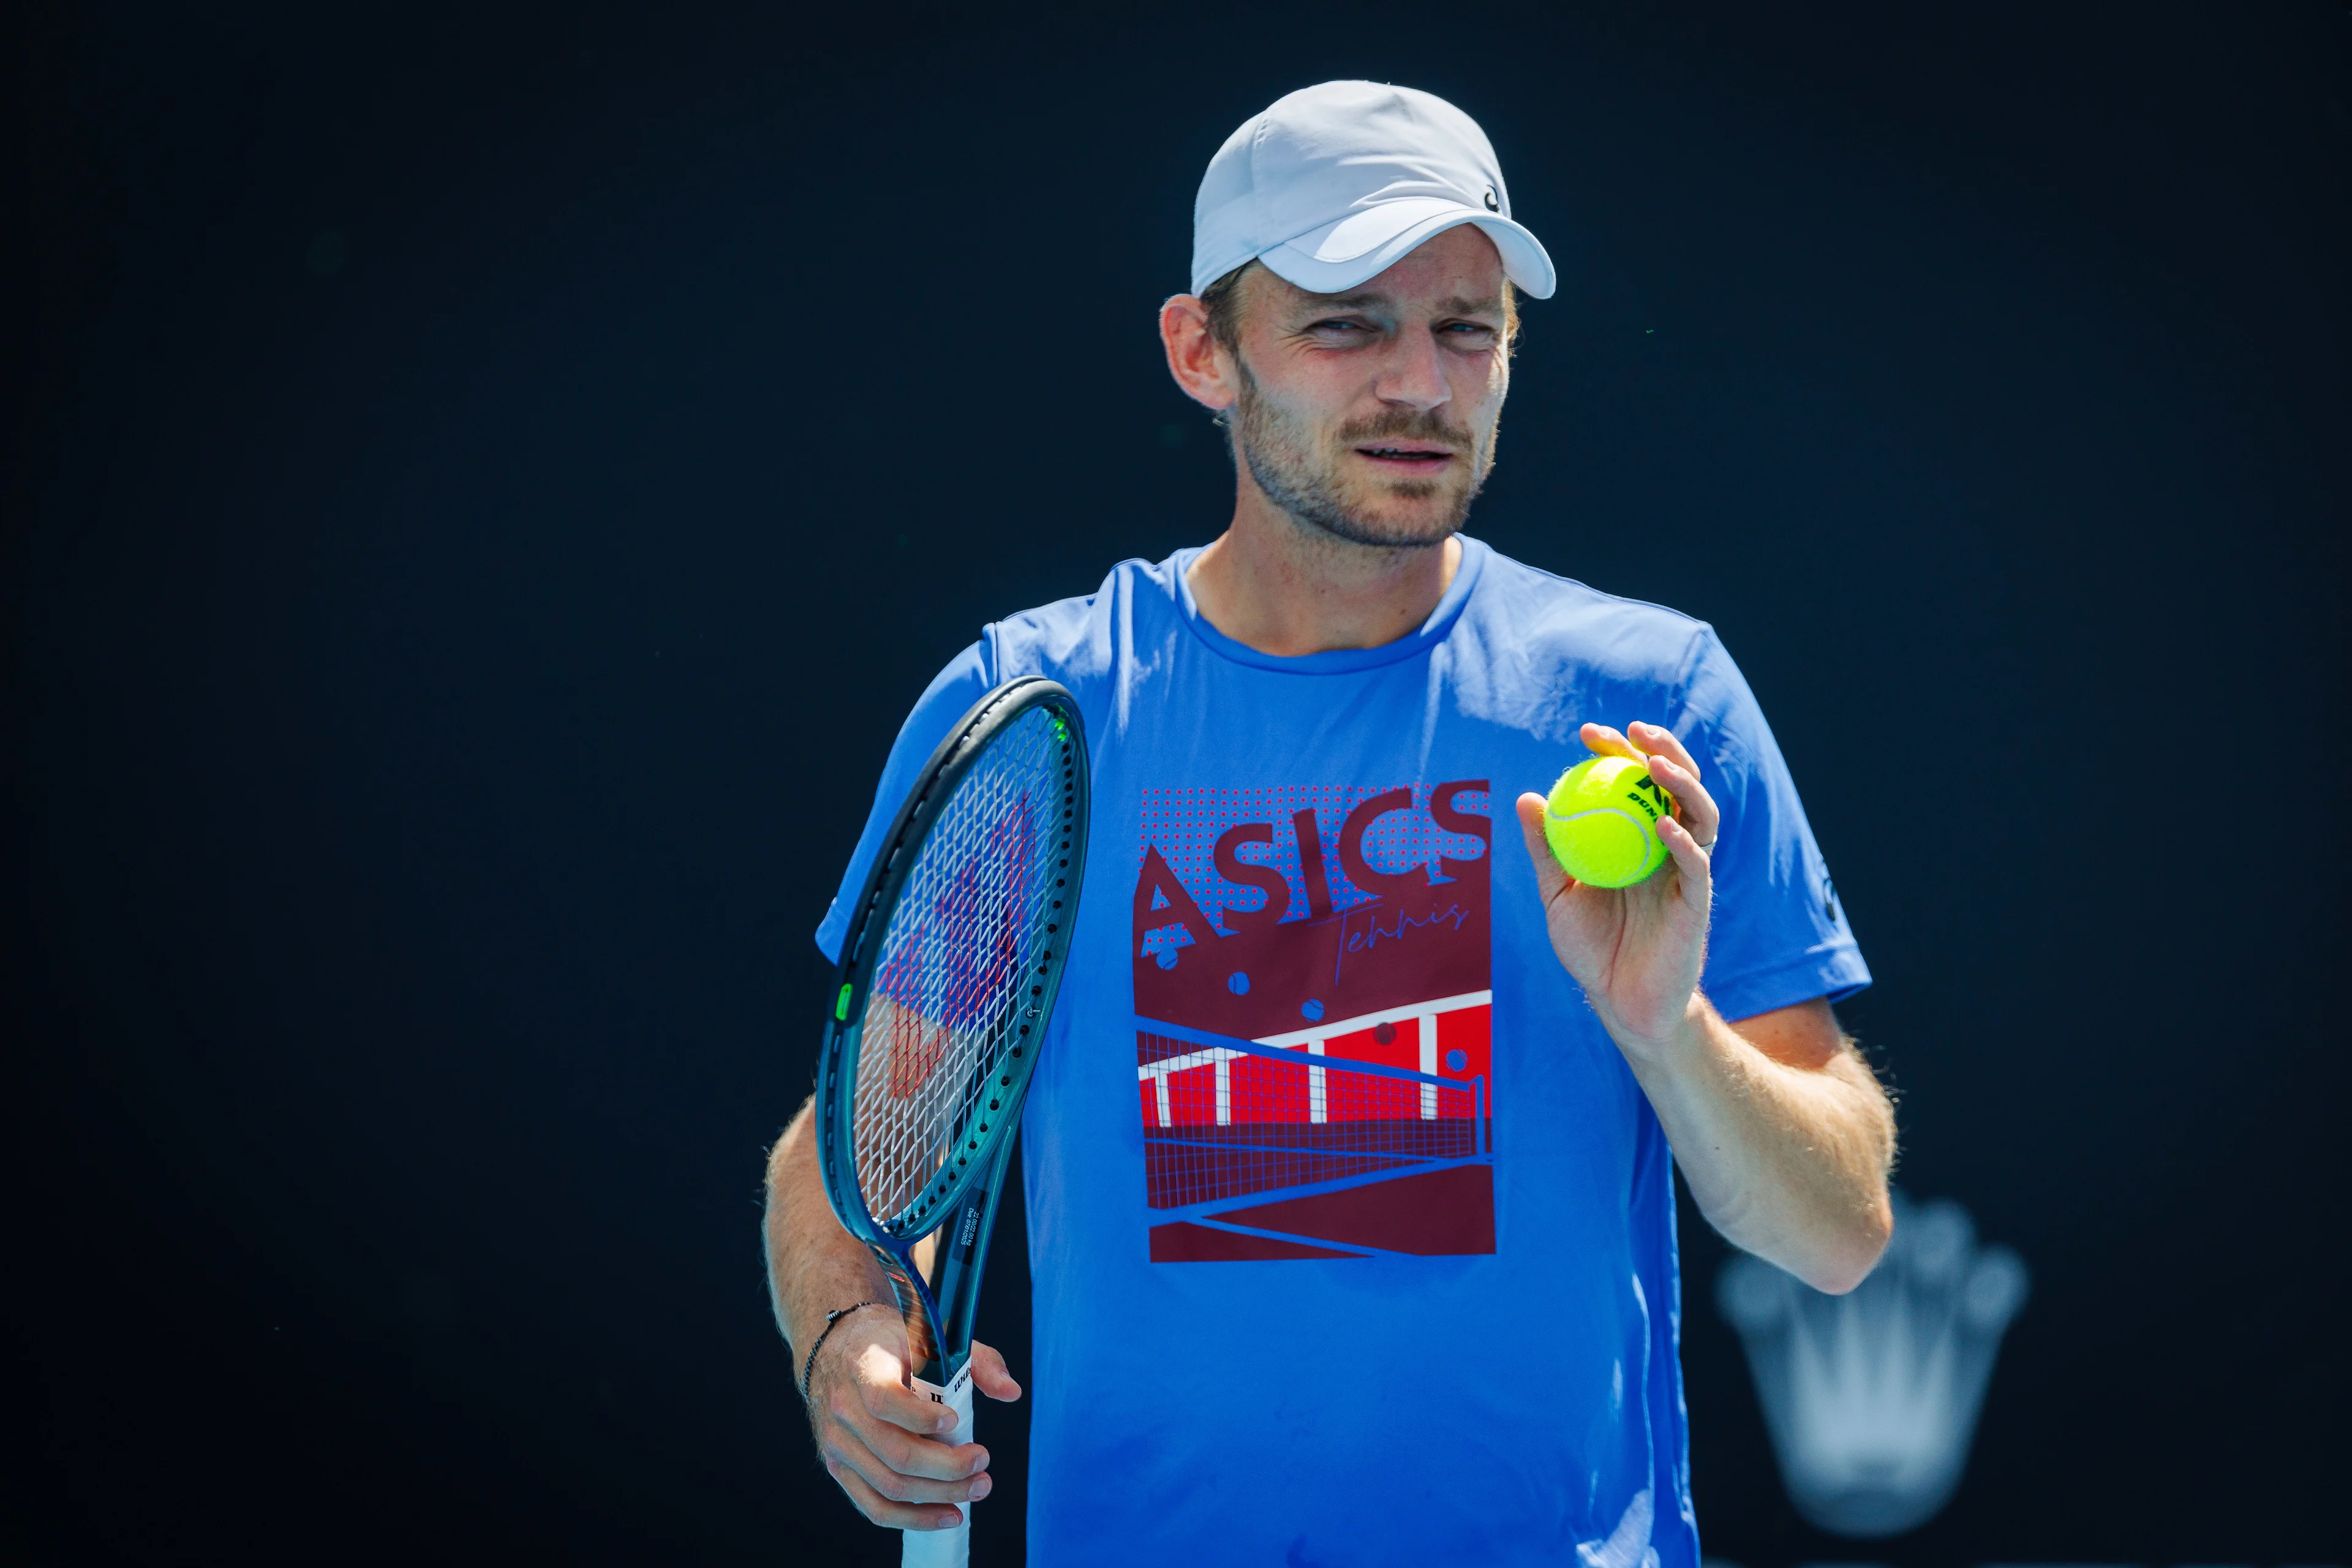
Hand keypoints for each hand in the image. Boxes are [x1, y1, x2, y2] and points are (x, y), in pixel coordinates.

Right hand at [804, 1309, 1022, 1530]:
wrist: (837, 1352)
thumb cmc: (892, 1344)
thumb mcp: (930, 1335)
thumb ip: (975, 1360)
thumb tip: (1011, 1392)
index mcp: (864, 1366)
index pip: (884, 1399)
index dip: (922, 1416)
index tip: (955, 1419)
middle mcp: (844, 1408)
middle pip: (896, 1453)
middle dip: (948, 1467)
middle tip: (983, 1462)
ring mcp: (838, 1443)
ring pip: (889, 1486)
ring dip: (939, 1495)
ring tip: (977, 1488)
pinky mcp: (839, 1468)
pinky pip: (874, 1506)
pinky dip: (914, 1518)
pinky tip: (948, 1514)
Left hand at [1514, 720, 1719, 1054]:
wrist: (1620, 1002)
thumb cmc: (1591, 949)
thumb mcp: (1557, 895)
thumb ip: (1546, 850)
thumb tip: (1527, 798)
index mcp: (1636, 839)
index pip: (1634, 783)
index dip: (1618, 753)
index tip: (1589, 734)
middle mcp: (1667, 848)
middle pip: (1677, 785)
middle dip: (1662, 749)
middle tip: (1632, 731)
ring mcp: (1686, 873)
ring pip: (1701, 815)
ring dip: (1683, 784)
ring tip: (1655, 764)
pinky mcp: (1697, 903)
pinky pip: (1697, 866)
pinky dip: (1683, 842)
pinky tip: (1662, 824)